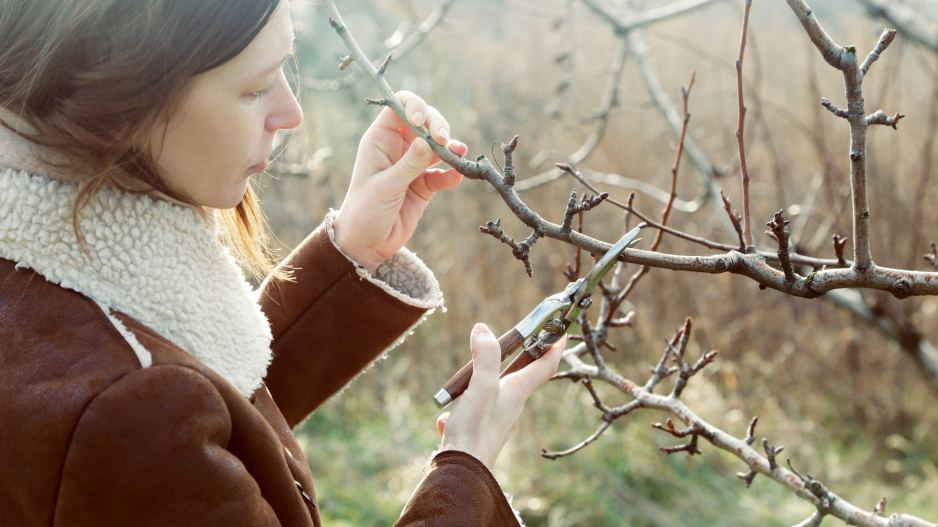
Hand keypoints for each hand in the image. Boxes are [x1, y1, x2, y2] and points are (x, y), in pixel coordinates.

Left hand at [333, 91, 467, 272]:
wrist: (366, 244)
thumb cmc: (365, 212)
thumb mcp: (385, 187)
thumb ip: (408, 165)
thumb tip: (428, 141)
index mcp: (380, 140)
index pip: (399, 107)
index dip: (414, 107)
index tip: (423, 122)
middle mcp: (397, 148)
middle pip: (424, 122)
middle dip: (438, 126)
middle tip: (445, 141)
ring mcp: (412, 165)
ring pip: (437, 146)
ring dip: (450, 147)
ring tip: (459, 153)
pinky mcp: (424, 185)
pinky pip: (442, 173)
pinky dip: (451, 173)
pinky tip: (456, 176)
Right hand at [436, 323, 565, 468]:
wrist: (460, 475)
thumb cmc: (474, 432)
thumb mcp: (481, 387)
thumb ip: (485, 358)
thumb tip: (483, 330)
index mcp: (517, 392)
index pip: (545, 365)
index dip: (555, 345)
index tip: (563, 329)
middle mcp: (512, 407)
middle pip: (521, 377)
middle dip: (518, 358)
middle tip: (511, 341)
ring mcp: (497, 422)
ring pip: (492, 395)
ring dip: (479, 385)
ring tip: (461, 387)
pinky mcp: (481, 433)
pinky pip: (472, 415)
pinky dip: (460, 411)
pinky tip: (446, 420)